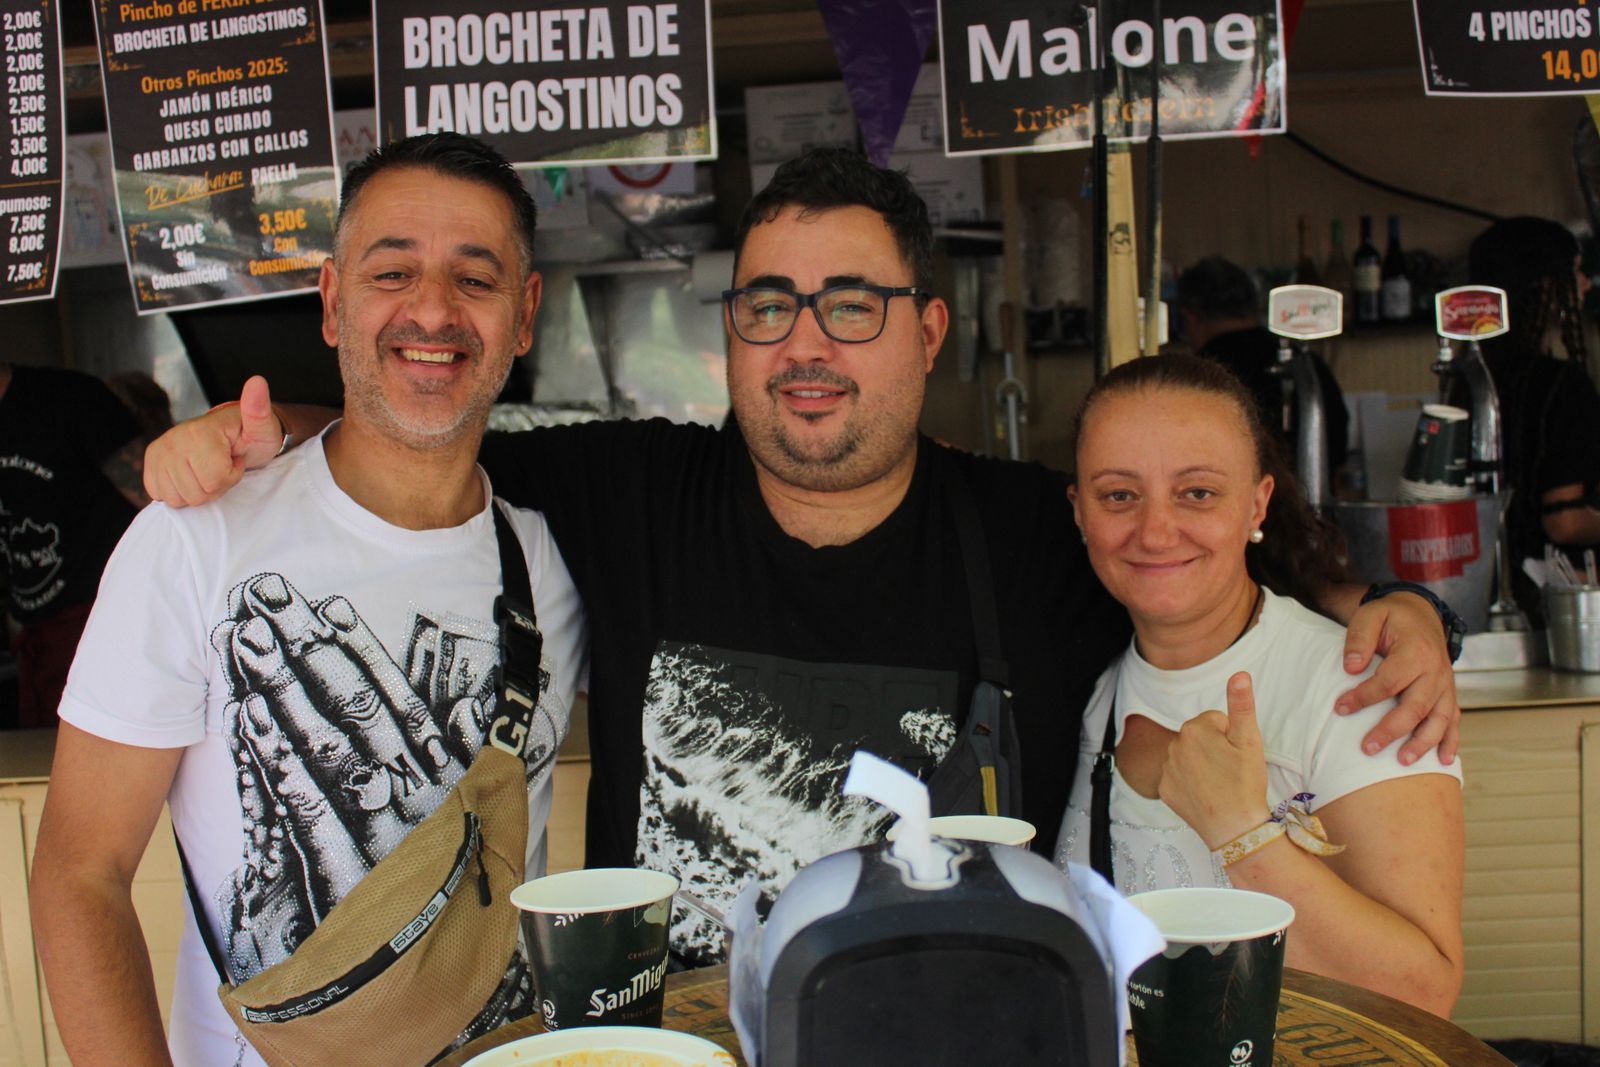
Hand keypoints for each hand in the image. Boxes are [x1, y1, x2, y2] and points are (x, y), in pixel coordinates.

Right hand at [142, 375, 282, 506]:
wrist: (232, 435)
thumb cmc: (251, 435)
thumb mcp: (262, 426)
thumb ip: (259, 410)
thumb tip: (257, 382)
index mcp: (199, 432)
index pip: (214, 481)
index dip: (231, 476)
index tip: (235, 458)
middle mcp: (172, 439)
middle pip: (196, 494)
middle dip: (215, 487)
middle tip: (222, 465)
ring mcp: (158, 451)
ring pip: (178, 500)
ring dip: (198, 491)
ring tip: (208, 469)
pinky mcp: (150, 463)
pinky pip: (161, 496)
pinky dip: (180, 492)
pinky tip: (191, 475)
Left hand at [211, 571, 521, 972]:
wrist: (445, 981)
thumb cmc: (435, 895)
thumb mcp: (475, 824)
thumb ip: (467, 762)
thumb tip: (466, 711)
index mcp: (445, 785)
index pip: (398, 702)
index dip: (360, 652)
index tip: (324, 607)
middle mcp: (416, 805)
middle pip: (358, 714)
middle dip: (310, 652)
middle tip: (272, 599)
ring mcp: (379, 840)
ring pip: (327, 750)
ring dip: (285, 689)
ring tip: (249, 637)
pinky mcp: (338, 880)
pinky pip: (305, 814)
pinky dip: (276, 763)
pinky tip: (249, 719)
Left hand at [1157, 672, 1270, 848]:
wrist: (1235, 829)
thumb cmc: (1245, 783)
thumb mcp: (1249, 741)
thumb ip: (1242, 704)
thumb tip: (1240, 673)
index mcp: (1194, 728)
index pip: (1216, 721)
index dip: (1231, 736)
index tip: (1237, 755)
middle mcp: (1173, 745)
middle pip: (1200, 737)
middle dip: (1215, 748)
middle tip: (1231, 770)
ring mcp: (1166, 768)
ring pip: (1189, 756)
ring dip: (1202, 764)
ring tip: (1220, 783)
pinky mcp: (1164, 789)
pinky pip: (1178, 777)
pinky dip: (1190, 783)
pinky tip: (1205, 794)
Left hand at [1335, 592, 1459, 765]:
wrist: (1421, 613)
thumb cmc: (1392, 616)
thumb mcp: (1371, 615)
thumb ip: (1359, 639)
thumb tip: (1350, 668)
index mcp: (1416, 651)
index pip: (1389, 681)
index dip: (1364, 697)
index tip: (1340, 708)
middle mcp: (1436, 671)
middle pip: (1416, 706)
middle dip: (1391, 730)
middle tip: (1366, 748)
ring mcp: (1445, 684)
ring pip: (1439, 719)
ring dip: (1422, 743)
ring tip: (1403, 761)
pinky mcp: (1448, 694)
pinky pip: (1455, 720)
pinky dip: (1451, 741)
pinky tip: (1444, 761)